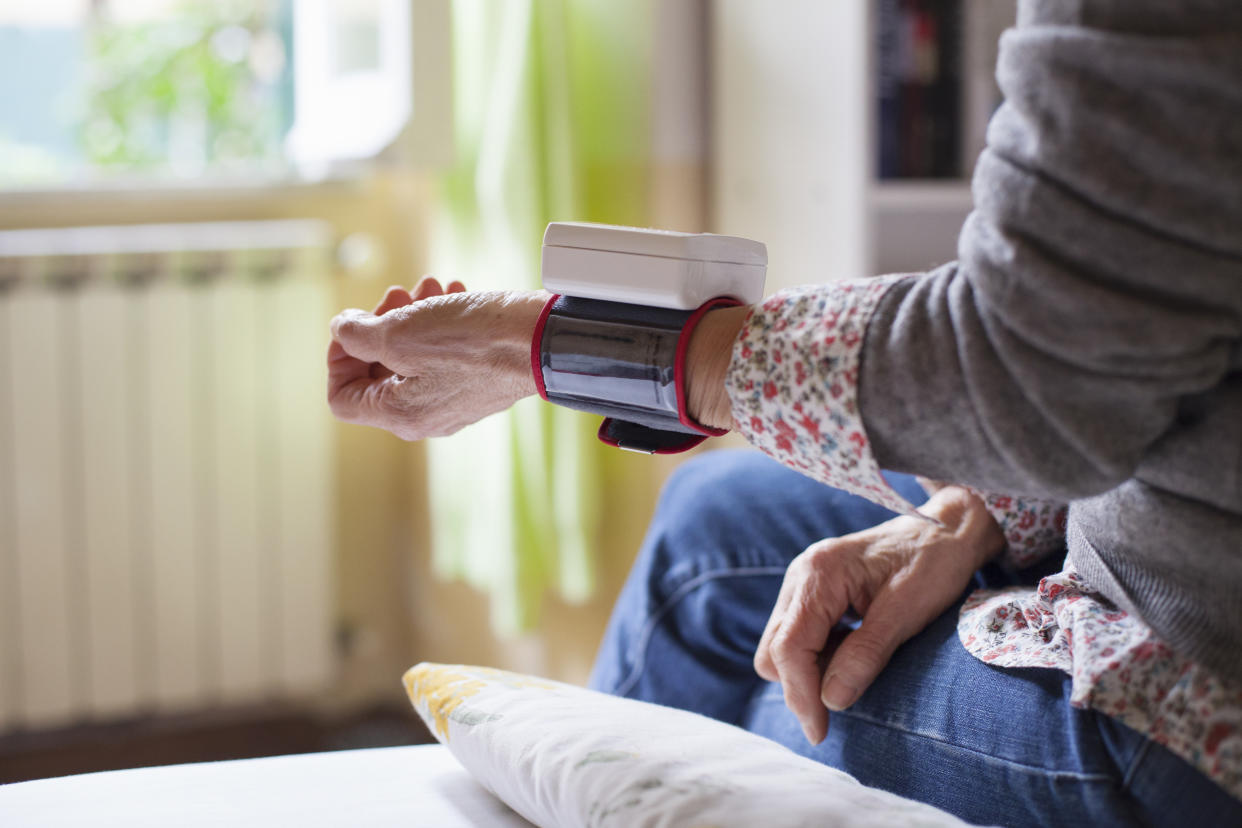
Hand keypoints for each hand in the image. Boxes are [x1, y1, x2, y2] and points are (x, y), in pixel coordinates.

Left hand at [327, 277, 546, 439]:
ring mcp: (454, 402)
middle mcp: (425, 418)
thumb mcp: (398, 331)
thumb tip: (343, 330)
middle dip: (380, 326)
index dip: (338, 357)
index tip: (355, 324)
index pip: (342, 398)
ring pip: (412, 358)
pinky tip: (454, 295)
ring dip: (412, 317)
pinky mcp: (477, 384)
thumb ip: (357, 334)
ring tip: (430, 287)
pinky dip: (440, 325)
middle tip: (396, 295)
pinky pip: (443, 357)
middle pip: (377, 373)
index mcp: (399, 415)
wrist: (541, 339)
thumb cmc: (473, 340)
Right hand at [753, 486, 1003, 744]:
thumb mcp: (906, 612)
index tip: (820, 731)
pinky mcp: (811, 591)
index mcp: (819, 574)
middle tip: (836, 711)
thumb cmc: (931, 563)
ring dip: (808, 670)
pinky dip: (816, 655)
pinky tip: (850, 653)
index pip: (789, 647)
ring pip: (780, 645)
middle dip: (799, 686)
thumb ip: (866, 655)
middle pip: (774, 649)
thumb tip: (832, 701)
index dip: (801, 694)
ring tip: (852, 671)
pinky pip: (796, 634)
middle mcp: (800, 575)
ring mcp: (802, 581)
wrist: (944, 530)